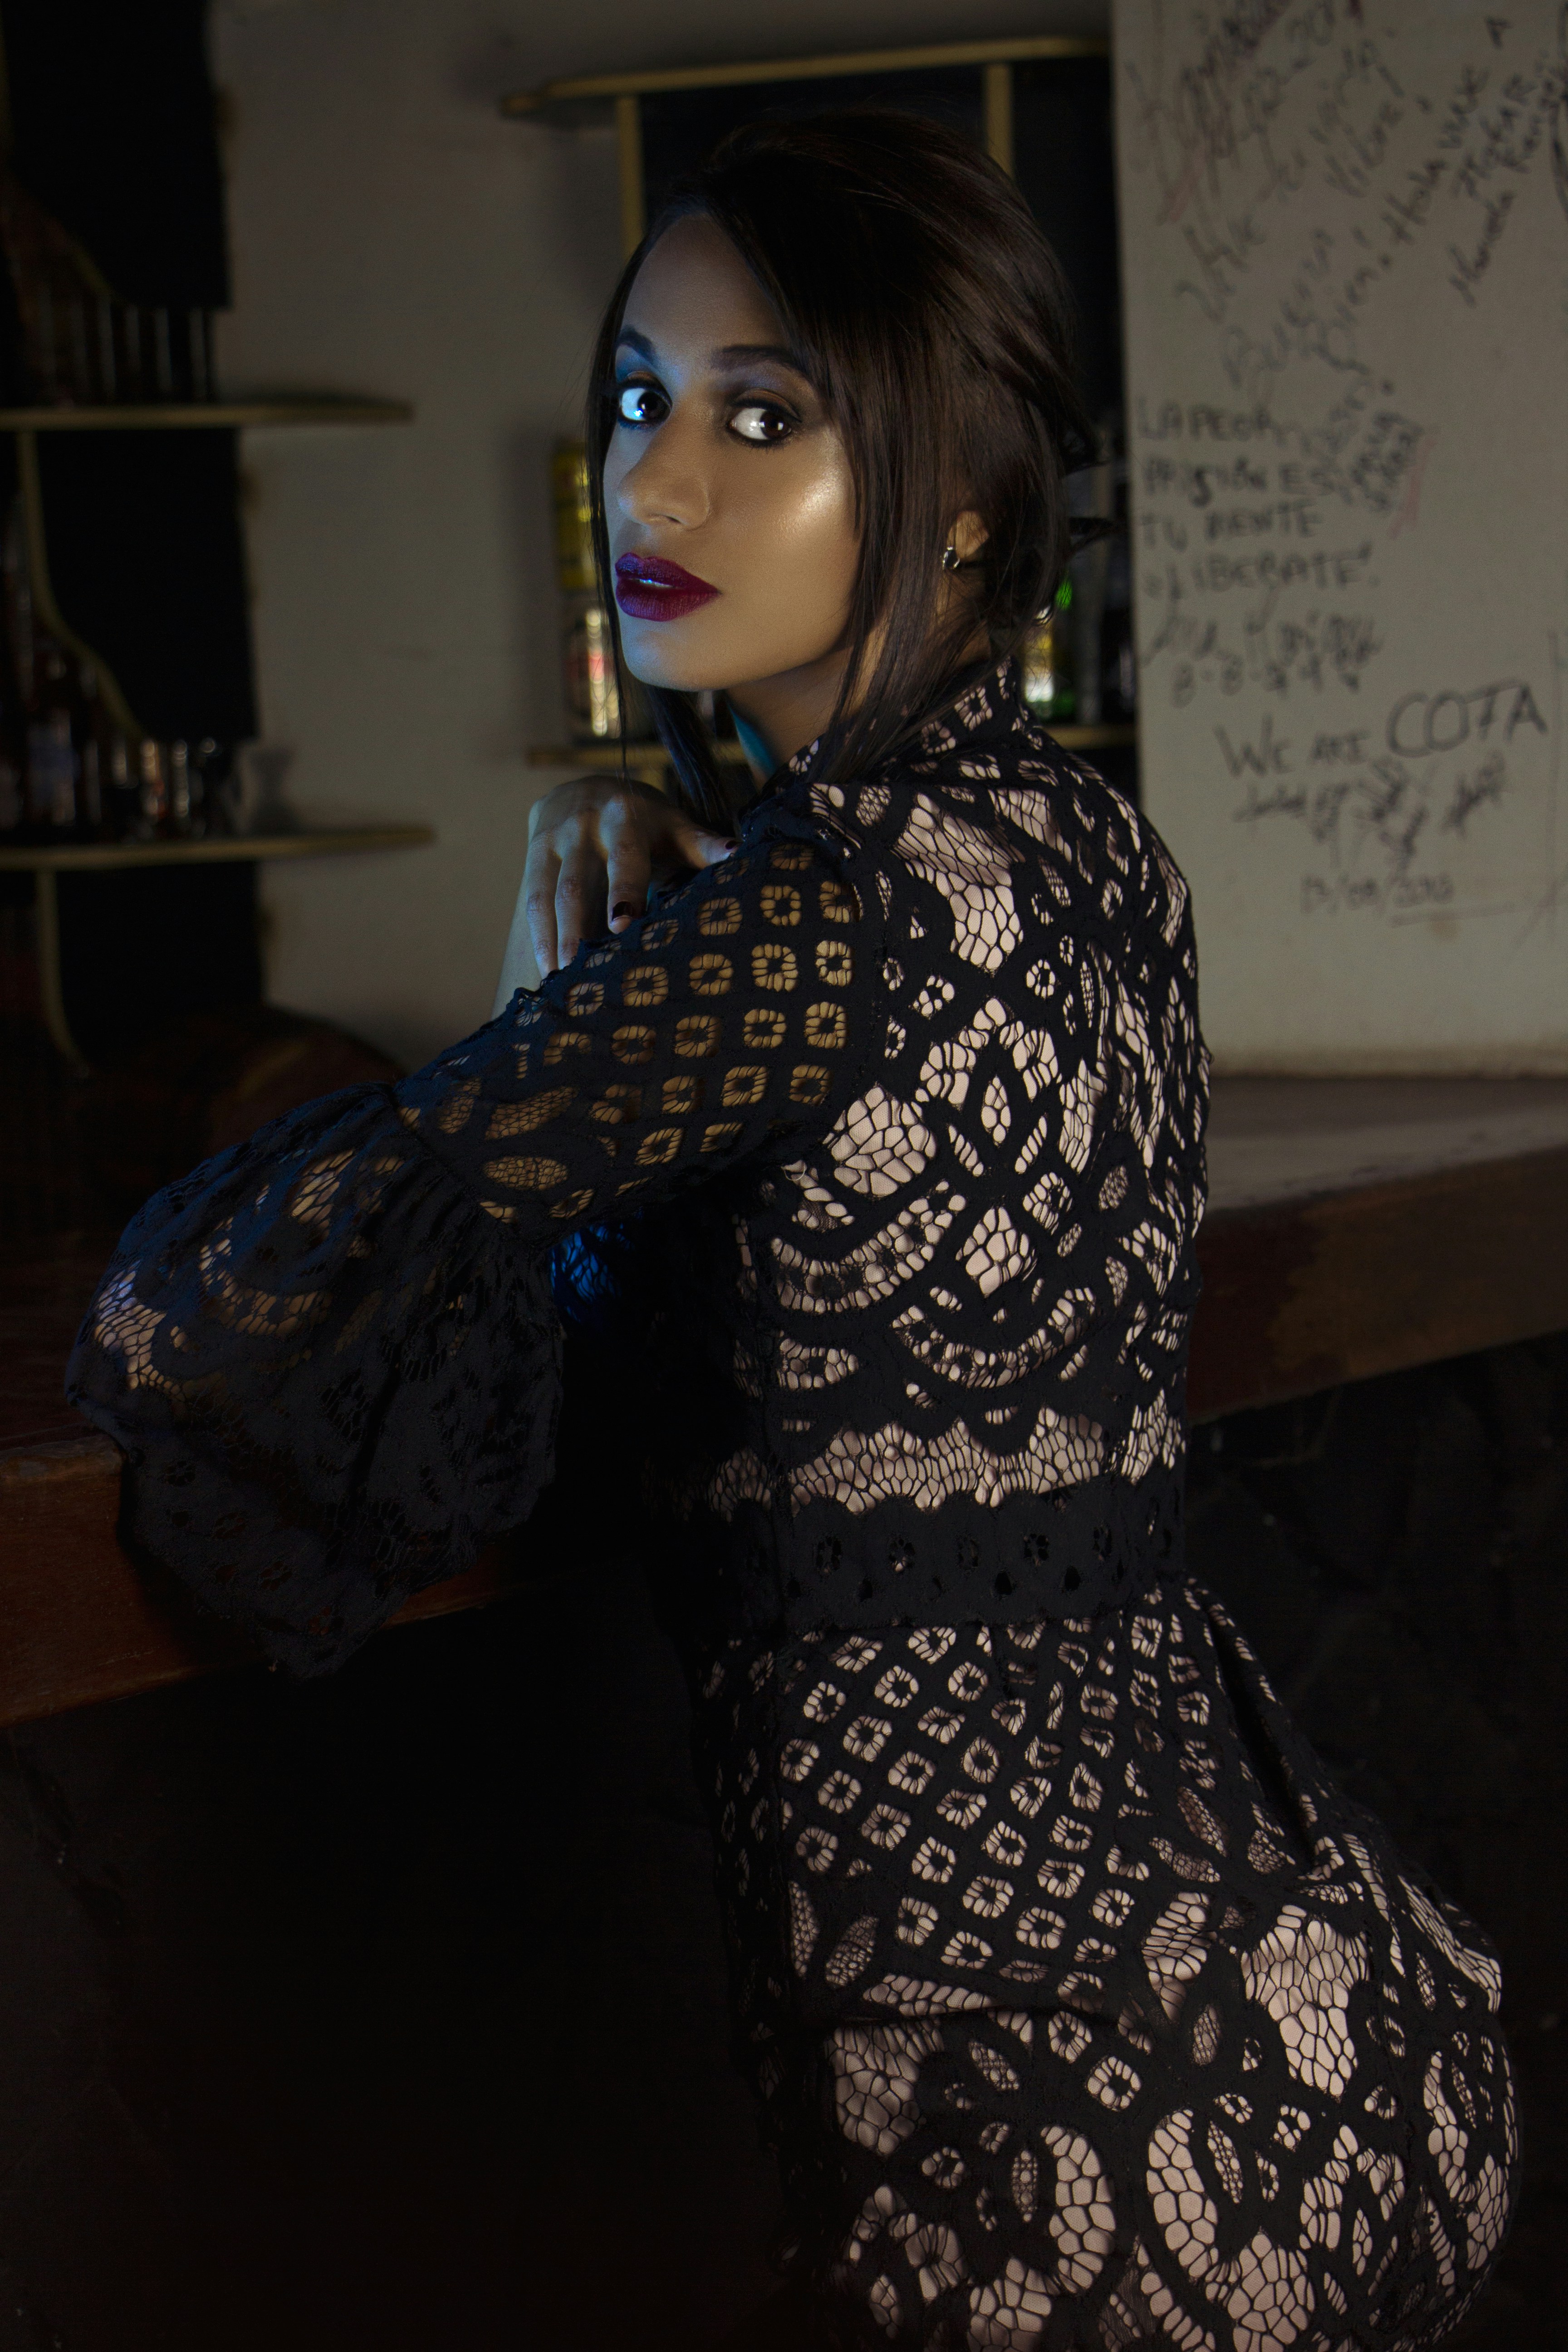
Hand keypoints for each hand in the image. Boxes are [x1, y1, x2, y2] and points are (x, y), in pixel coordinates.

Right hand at [502, 776, 735, 991]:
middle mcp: (583, 827)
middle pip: (575, 884)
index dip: (623, 890)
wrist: (585, 787)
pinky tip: (545, 970)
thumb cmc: (644, 821)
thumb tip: (740, 854)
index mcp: (625, 817)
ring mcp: (552, 840)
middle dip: (575, 930)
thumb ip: (703, 844)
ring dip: (551, 941)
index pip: (624, 857)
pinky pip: (531, 900)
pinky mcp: (532, 854)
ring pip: (545, 896)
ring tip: (559, 981)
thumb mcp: (674, 825)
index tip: (623, 926)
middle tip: (578, 972)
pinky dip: (538, 937)